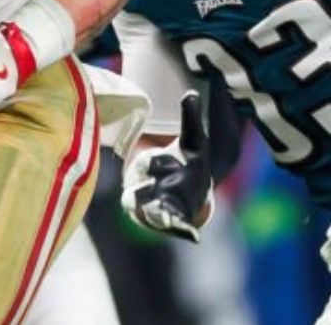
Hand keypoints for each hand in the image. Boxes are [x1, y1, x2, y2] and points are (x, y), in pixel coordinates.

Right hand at [122, 91, 211, 241]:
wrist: (192, 188)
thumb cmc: (189, 162)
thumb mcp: (195, 141)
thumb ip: (191, 119)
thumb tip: (192, 94)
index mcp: (155, 167)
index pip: (149, 165)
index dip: (154, 165)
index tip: (153, 165)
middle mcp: (152, 190)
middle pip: (138, 195)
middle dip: (139, 195)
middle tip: (135, 199)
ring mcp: (163, 208)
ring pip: (153, 214)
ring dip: (158, 217)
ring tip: (166, 221)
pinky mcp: (176, 222)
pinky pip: (177, 228)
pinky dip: (184, 232)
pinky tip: (194, 236)